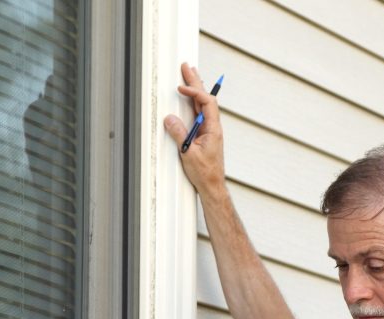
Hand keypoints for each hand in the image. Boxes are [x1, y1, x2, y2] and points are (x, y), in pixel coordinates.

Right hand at [163, 62, 226, 196]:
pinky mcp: (203, 135)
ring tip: (189, 74)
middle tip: (187, 67)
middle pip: (205, 99)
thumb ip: (180, 134)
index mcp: (213, 128)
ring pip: (202, 104)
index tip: (181, 87)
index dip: (195, 91)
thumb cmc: (205, 172)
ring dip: (195, 89)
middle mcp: (212, 126)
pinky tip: (191, 97)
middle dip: (195, 82)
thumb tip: (169, 119)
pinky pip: (199, 113)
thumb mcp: (189, 153)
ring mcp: (208, 130)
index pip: (206, 102)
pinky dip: (194, 102)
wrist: (212, 185)